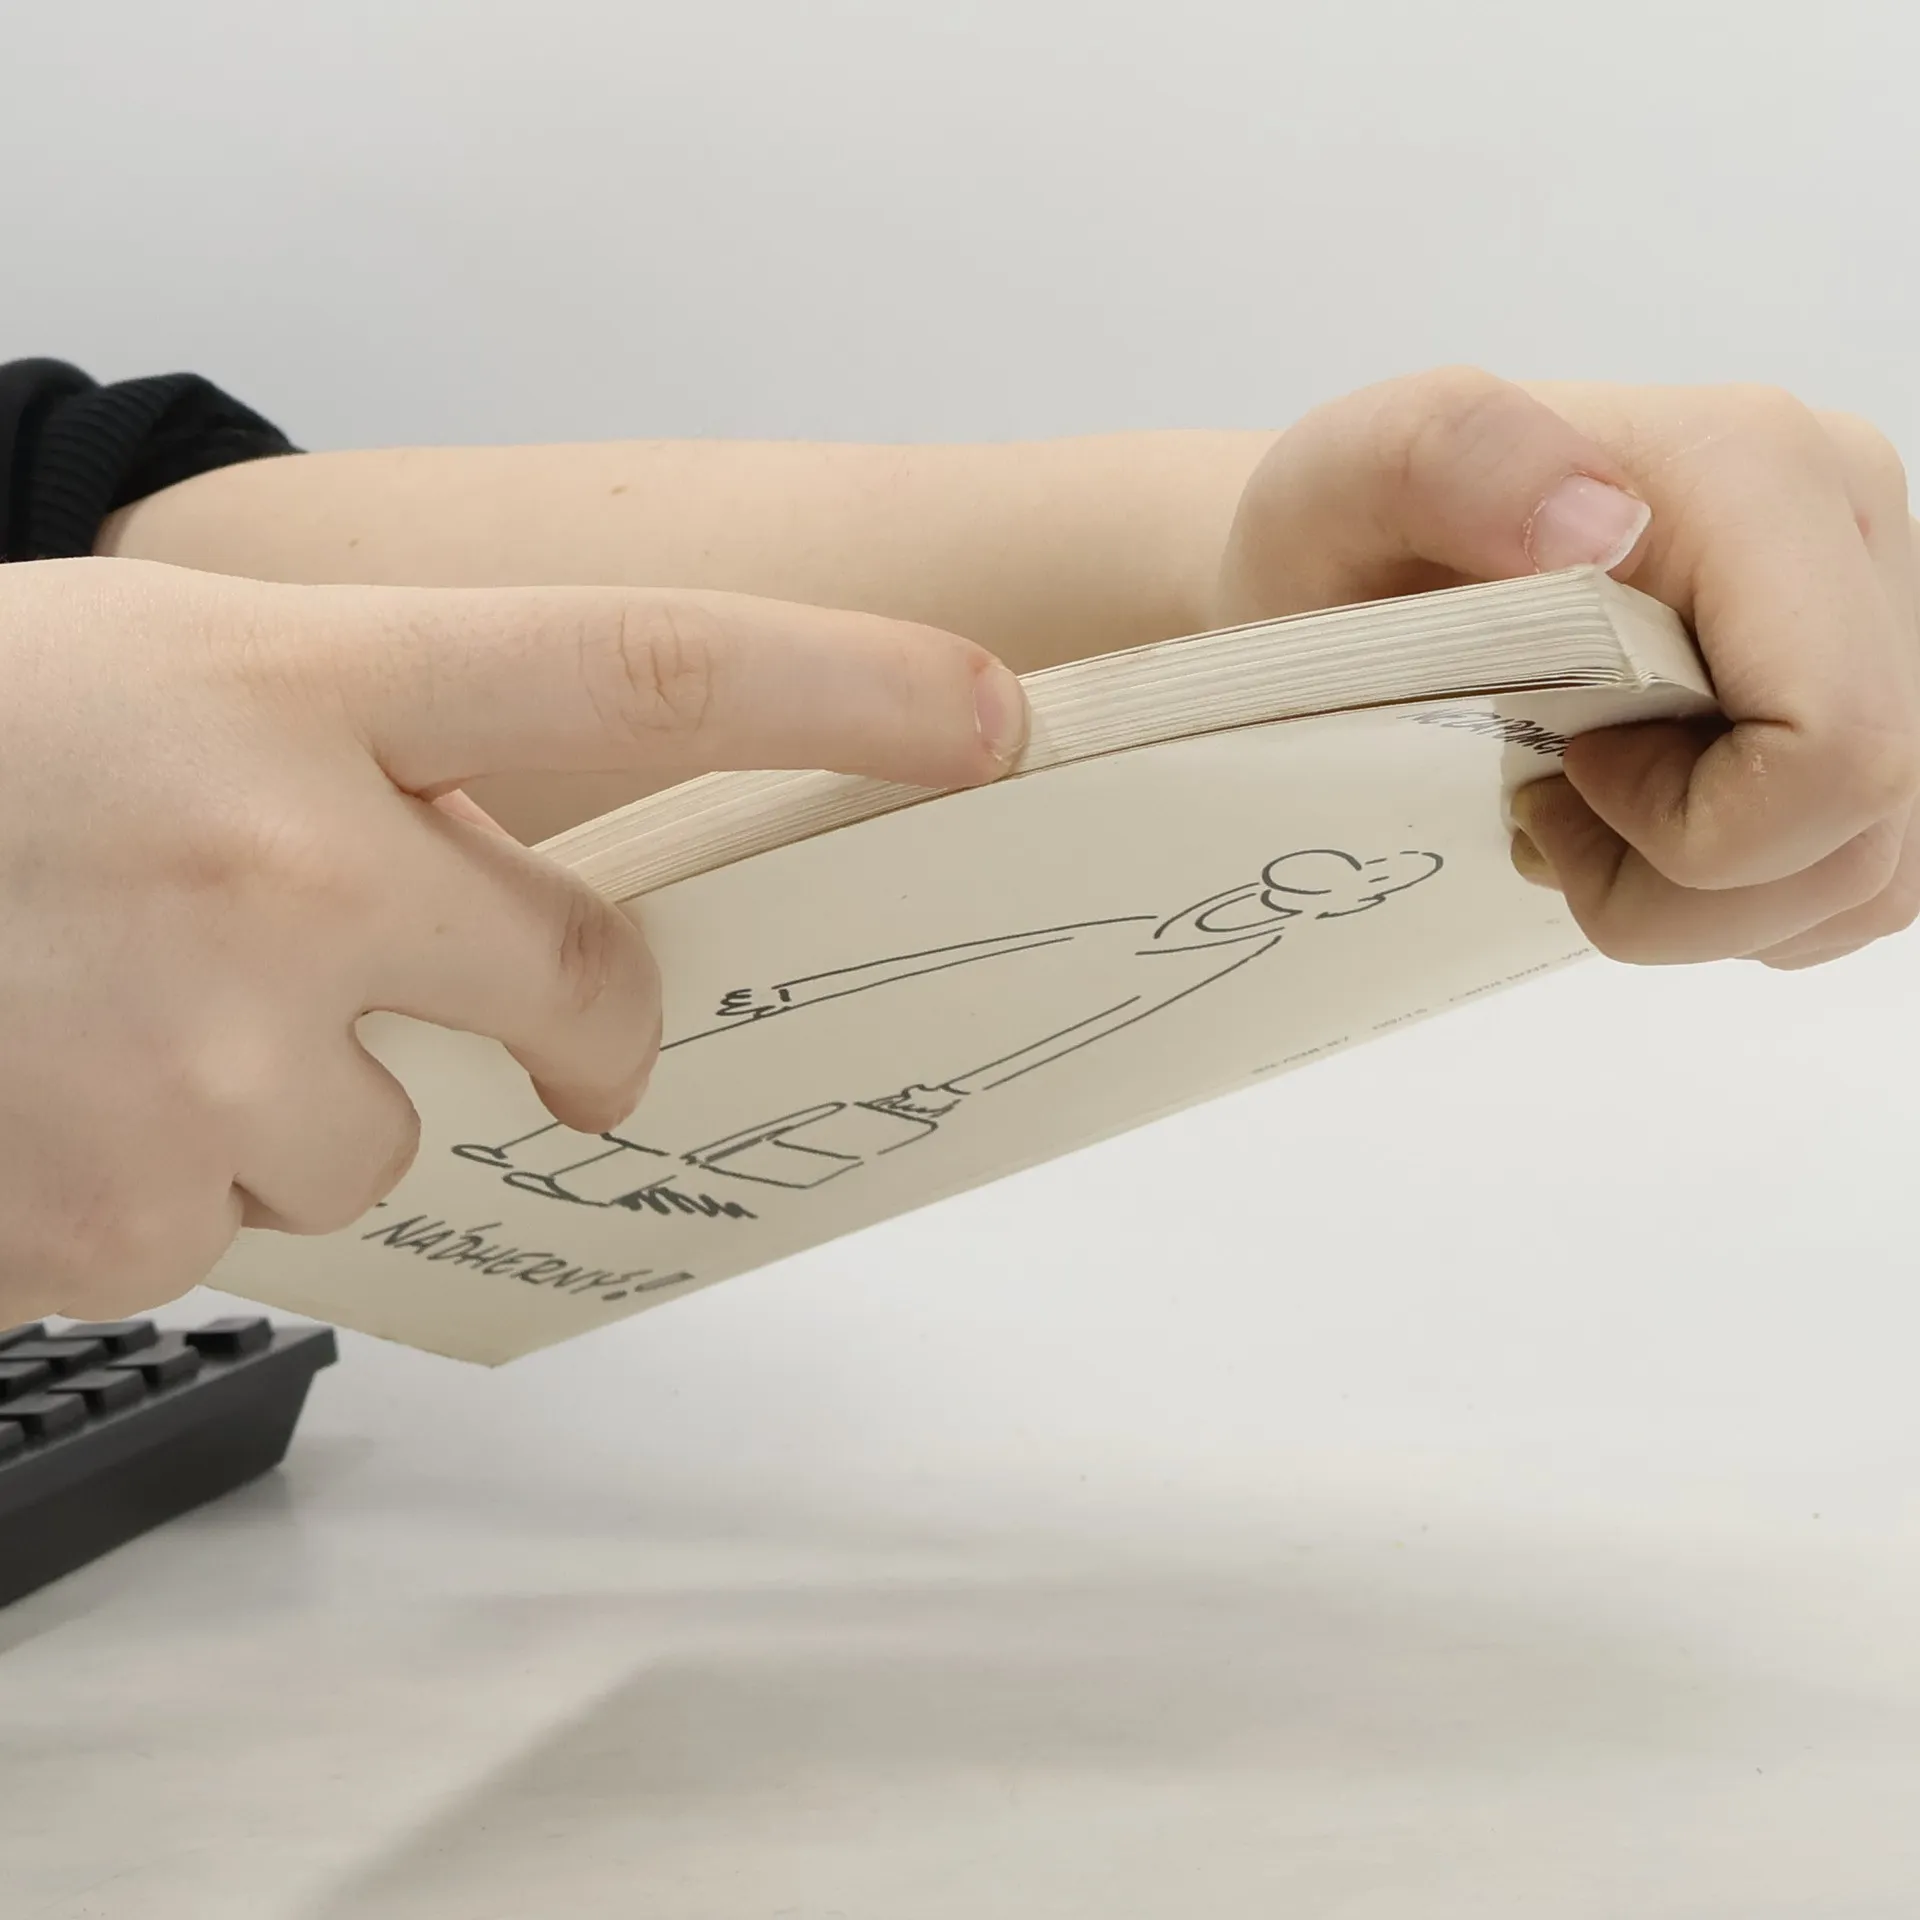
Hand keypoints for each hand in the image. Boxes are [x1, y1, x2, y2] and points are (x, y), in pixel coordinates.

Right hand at [0, 557, 1026, 1320]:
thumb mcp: (197, 676)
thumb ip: (399, 759)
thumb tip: (559, 909)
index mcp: (312, 688)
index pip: (646, 668)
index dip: (843, 691)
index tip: (992, 719)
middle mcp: (287, 871)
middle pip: (575, 985)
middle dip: (570, 1012)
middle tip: (531, 1011)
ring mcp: (207, 1063)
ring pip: (386, 1133)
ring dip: (303, 1087)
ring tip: (130, 1006)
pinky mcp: (126, 1221)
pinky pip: (249, 1222)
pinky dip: (179, 1167)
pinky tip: (62, 1082)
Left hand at [1212, 368, 1918, 970]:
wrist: (1355, 566)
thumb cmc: (1345, 545)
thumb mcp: (1338, 480)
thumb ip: (1449, 458)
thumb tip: (1602, 521)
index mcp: (1760, 475)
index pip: (1833, 746)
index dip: (1690, 828)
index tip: (1554, 774)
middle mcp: (1850, 533)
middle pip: (1865, 824)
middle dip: (1688, 889)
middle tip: (1546, 821)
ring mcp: (1875, 618)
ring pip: (1876, 863)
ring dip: (1715, 903)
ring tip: (1586, 823)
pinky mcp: (1864, 689)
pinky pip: (1866, 864)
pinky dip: (1750, 893)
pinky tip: (1645, 831)